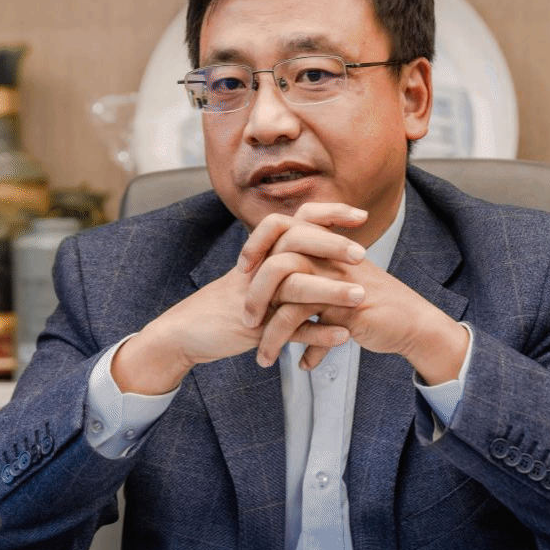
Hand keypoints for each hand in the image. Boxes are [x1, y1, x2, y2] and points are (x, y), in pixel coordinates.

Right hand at [110, 207, 359, 393]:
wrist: (187, 330)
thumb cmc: (228, 303)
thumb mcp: (257, 276)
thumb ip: (288, 261)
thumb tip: (326, 249)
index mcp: (265, 252)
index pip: (299, 220)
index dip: (329, 214)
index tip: (360, 216)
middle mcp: (260, 267)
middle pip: (296, 244)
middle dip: (331, 246)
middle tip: (361, 254)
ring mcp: (257, 296)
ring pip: (295, 286)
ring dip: (330, 291)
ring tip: (360, 297)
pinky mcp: (253, 327)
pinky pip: (289, 329)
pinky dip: (317, 334)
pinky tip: (342, 336)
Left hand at [242, 202, 469, 383]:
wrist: (413, 322)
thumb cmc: (373, 303)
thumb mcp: (337, 282)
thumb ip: (309, 276)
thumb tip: (273, 286)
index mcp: (324, 245)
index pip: (280, 227)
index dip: (255, 245)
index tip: (242, 272)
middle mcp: (329, 257)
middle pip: (277, 265)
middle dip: (254, 297)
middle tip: (247, 324)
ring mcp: (338, 282)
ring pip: (289, 301)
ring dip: (272, 336)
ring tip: (264, 359)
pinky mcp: (348, 308)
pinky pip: (311, 329)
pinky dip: (305, 352)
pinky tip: (304, 366)